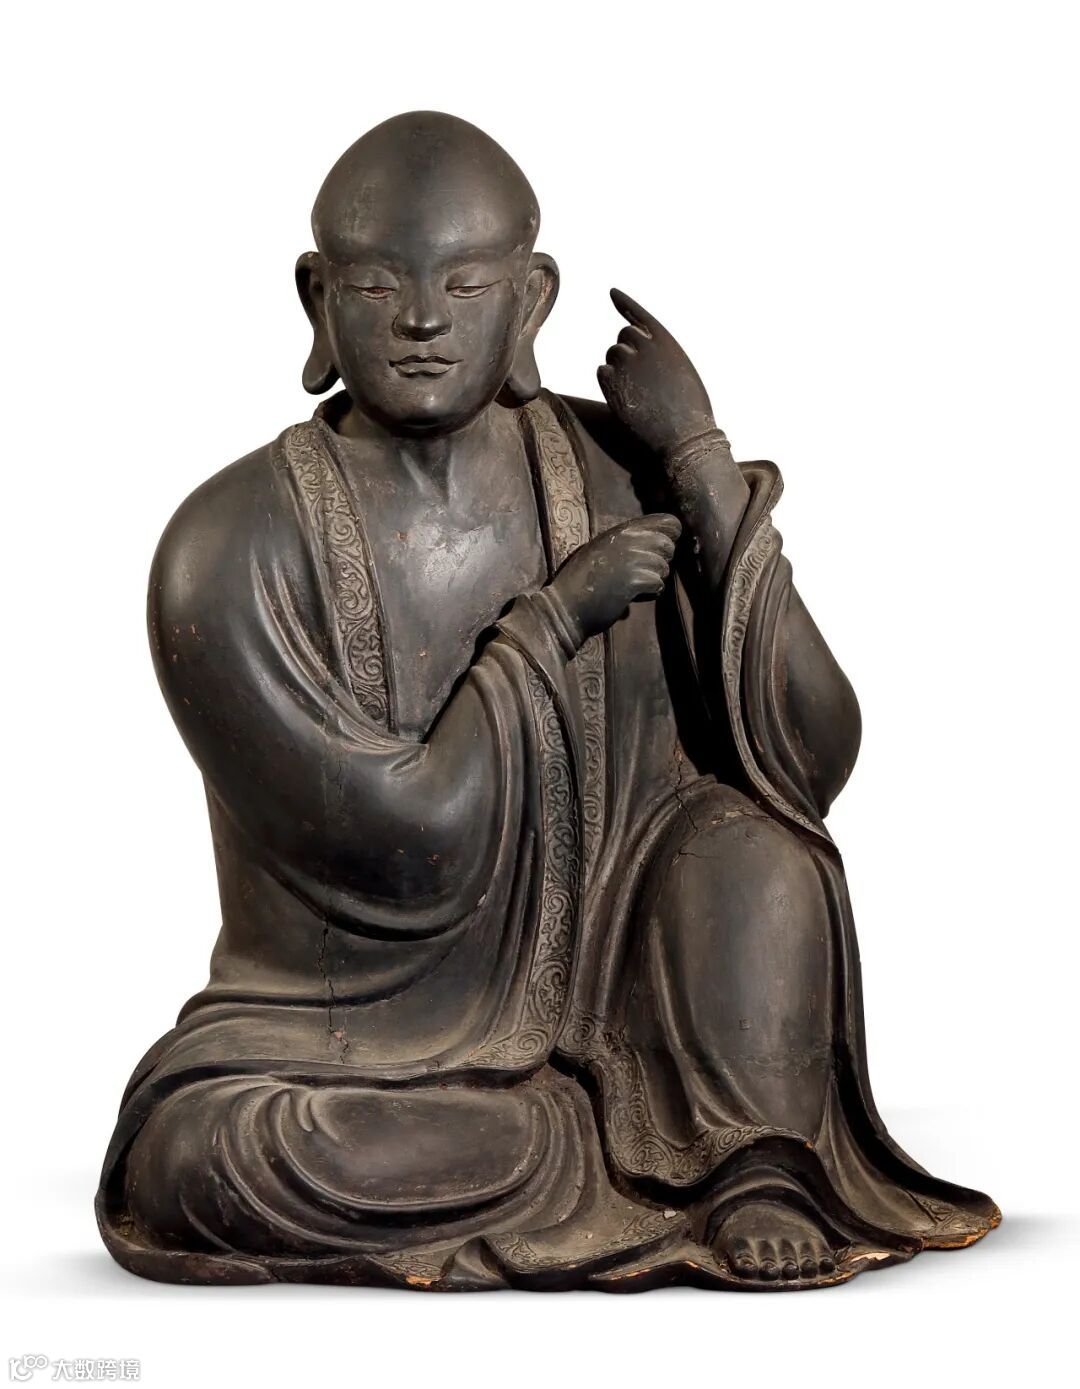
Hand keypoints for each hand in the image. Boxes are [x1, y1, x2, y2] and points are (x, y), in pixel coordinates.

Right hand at [547, 514, 681, 642]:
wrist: (566, 607)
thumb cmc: (582, 582)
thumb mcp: (601, 551)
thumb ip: (626, 543)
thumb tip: (661, 543)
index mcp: (620, 530)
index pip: (667, 521)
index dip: (669, 536)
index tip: (658, 551)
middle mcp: (627, 539)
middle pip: (668, 545)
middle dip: (660, 562)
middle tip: (642, 574)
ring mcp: (630, 558)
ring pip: (664, 567)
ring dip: (653, 580)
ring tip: (632, 587)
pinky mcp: (632, 579)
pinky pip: (657, 585)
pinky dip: (648, 594)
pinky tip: (631, 597)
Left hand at [597, 289, 716, 455]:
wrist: (684, 437)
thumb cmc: (690, 410)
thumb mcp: (681, 372)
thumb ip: (660, 355)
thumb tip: (640, 348)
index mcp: (666, 342)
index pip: (640, 315)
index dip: (625, 304)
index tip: (612, 293)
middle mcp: (645, 346)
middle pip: (624, 336)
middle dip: (627, 350)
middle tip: (640, 376)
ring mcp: (627, 363)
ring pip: (612, 354)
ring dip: (620, 368)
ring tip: (639, 392)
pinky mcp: (611, 382)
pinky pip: (602, 372)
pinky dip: (610, 383)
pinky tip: (626, 398)